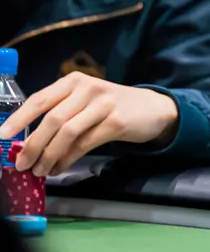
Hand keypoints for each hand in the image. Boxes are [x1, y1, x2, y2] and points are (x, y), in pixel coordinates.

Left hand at [0, 73, 177, 176]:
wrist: (153, 109)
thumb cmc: (112, 106)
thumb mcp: (85, 101)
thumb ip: (61, 113)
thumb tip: (28, 143)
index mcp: (74, 81)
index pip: (39, 99)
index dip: (18, 119)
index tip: (2, 136)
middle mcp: (88, 89)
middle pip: (52, 119)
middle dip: (33, 145)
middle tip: (22, 164)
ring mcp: (104, 104)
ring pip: (67, 132)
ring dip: (49, 155)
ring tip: (40, 170)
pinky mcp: (117, 122)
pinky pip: (84, 144)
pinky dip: (68, 159)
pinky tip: (60, 167)